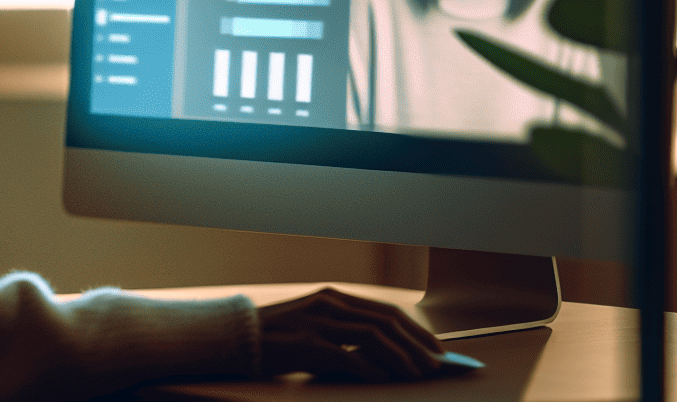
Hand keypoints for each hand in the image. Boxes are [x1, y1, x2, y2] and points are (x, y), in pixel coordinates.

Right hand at [256, 286, 445, 381]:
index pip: (387, 311)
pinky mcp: (306, 343)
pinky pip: (346, 355)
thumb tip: (385, 355)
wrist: (239, 338)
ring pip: (373, 336)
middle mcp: (331, 304)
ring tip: (417, 374)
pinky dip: (370, 367)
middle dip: (417, 344)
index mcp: (336, 297)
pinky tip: (385, 378)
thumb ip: (346, 333)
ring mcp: (319, 321)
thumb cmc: (280, 338)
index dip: (416, 330)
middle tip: (437, 364)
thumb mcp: (317, 327)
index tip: (435, 348)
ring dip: (401, 356)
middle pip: (387, 322)